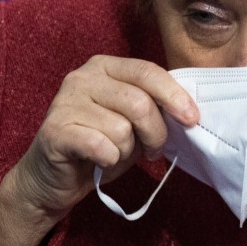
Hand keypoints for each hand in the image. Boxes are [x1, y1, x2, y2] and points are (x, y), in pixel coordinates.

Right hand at [0, 57, 197, 245]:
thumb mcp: (132, 122)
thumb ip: (153, 108)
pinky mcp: (54, 130)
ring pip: (122, 129)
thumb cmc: (99, 146)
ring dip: (127, 151)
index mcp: (105, 67)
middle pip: (139, 103)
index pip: (147, 72)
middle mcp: (82, 77)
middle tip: (152, 151)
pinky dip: (108, 160)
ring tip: (114, 154)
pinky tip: (99, 161)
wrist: (53, 178)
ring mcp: (65, 102)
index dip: (174, 96)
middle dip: (155, 133)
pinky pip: (101, 146)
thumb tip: (187, 112)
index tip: (192, 119)